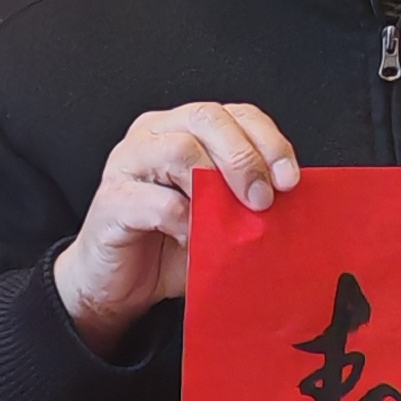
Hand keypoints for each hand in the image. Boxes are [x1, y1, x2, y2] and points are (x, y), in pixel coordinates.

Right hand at [52, 103, 298, 347]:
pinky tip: (191, 240)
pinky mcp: (111, 200)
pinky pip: (156, 201)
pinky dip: (183, 222)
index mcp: (183, 128)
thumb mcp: (219, 216)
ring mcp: (127, 163)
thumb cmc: (168, 246)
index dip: (267, 140)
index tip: (288, 179)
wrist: (117, 286)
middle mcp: (153, 134)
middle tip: (262, 199)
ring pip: (179, 149)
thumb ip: (245, 197)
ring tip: (229, 221)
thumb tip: (288, 198)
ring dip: (214, 186)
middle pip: (207, 118)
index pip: (234, 114)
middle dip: (244, 158)